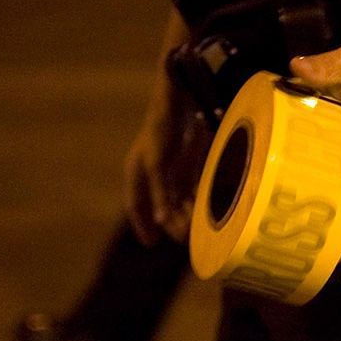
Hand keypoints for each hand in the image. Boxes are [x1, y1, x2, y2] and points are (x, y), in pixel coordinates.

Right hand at [123, 104, 194, 245]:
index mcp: (137, 172)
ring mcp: (170, 166)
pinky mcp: (186, 160)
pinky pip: (190, 185)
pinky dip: (195, 197)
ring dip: (184, 212)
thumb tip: (161, 222)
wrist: (179, 98)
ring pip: (177, 197)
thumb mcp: (157, 164)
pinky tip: (204, 208)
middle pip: (160, 204)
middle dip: (170, 221)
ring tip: (194, 228)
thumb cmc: (161, 129)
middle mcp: (151, 172)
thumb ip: (159, 193)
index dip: (142, 224)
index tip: (150, 243)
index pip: (136, 205)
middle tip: (181, 238)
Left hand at [289, 11, 340, 224]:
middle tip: (301, 245)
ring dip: (319, 203)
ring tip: (291, 228)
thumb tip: (298, 69)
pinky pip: (326, 163)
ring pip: (338, 183)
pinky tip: (289, 187)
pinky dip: (311, 176)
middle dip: (331, 221)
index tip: (334, 246)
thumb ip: (330, 67)